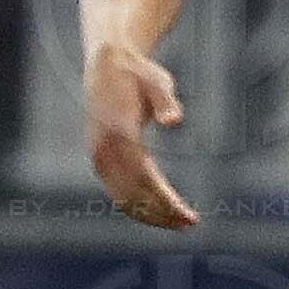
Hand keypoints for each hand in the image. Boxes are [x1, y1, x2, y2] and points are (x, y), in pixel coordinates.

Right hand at [87, 43, 198, 231]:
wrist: (106, 63)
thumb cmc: (138, 73)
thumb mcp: (157, 81)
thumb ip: (166, 101)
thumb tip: (174, 121)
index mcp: (118, 133)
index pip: (144, 178)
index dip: (166, 201)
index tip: (188, 216)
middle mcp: (103, 148)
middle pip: (134, 194)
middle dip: (161, 213)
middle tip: (191, 224)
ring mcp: (98, 155)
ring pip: (122, 197)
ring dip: (150, 214)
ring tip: (180, 223)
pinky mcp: (98, 157)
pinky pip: (116, 190)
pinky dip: (136, 206)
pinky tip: (158, 213)